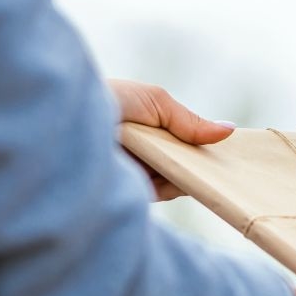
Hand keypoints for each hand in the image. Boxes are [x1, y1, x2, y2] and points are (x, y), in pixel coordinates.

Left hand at [109, 79, 236, 200]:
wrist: (66, 124)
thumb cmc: (105, 101)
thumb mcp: (155, 102)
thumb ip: (190, 120)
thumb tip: (229, 130)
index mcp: (143, 130)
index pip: (180, 141)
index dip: (203, 144)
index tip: (229, 148)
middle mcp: (140, 154)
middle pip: (182, 162)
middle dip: (202, 161)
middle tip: (229, 161)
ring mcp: (135, 174)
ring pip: (177, 179)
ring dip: (193, 173)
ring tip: (212, 166)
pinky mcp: (131, 194)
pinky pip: (165, 193)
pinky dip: (180, 187)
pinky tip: (193, 179)